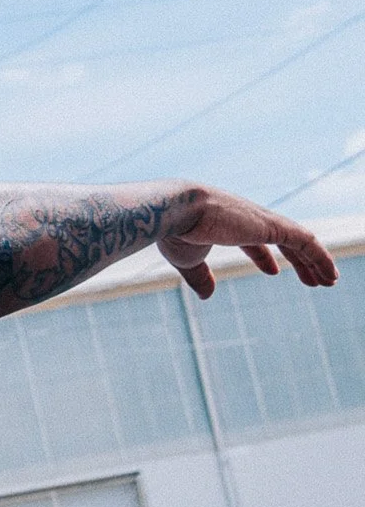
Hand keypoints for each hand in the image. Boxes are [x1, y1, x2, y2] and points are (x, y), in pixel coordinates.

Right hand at [159, 186, 338, 298]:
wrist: (177, 210)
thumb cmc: (176, 232)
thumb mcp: (187, 260)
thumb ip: (200, 277)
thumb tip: (207, 296)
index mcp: (229, 224)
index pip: (253, 240)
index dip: (263, 256)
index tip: (273, 271)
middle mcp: (249, 219)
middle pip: (282, 240)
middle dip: (298, 260)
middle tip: (312, 279)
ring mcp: (262, 220)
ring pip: (299, 241)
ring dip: (316, 261)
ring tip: (329, 280)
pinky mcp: (272, 225)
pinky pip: (305, 241)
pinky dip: (320, 257)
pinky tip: (329, 273)